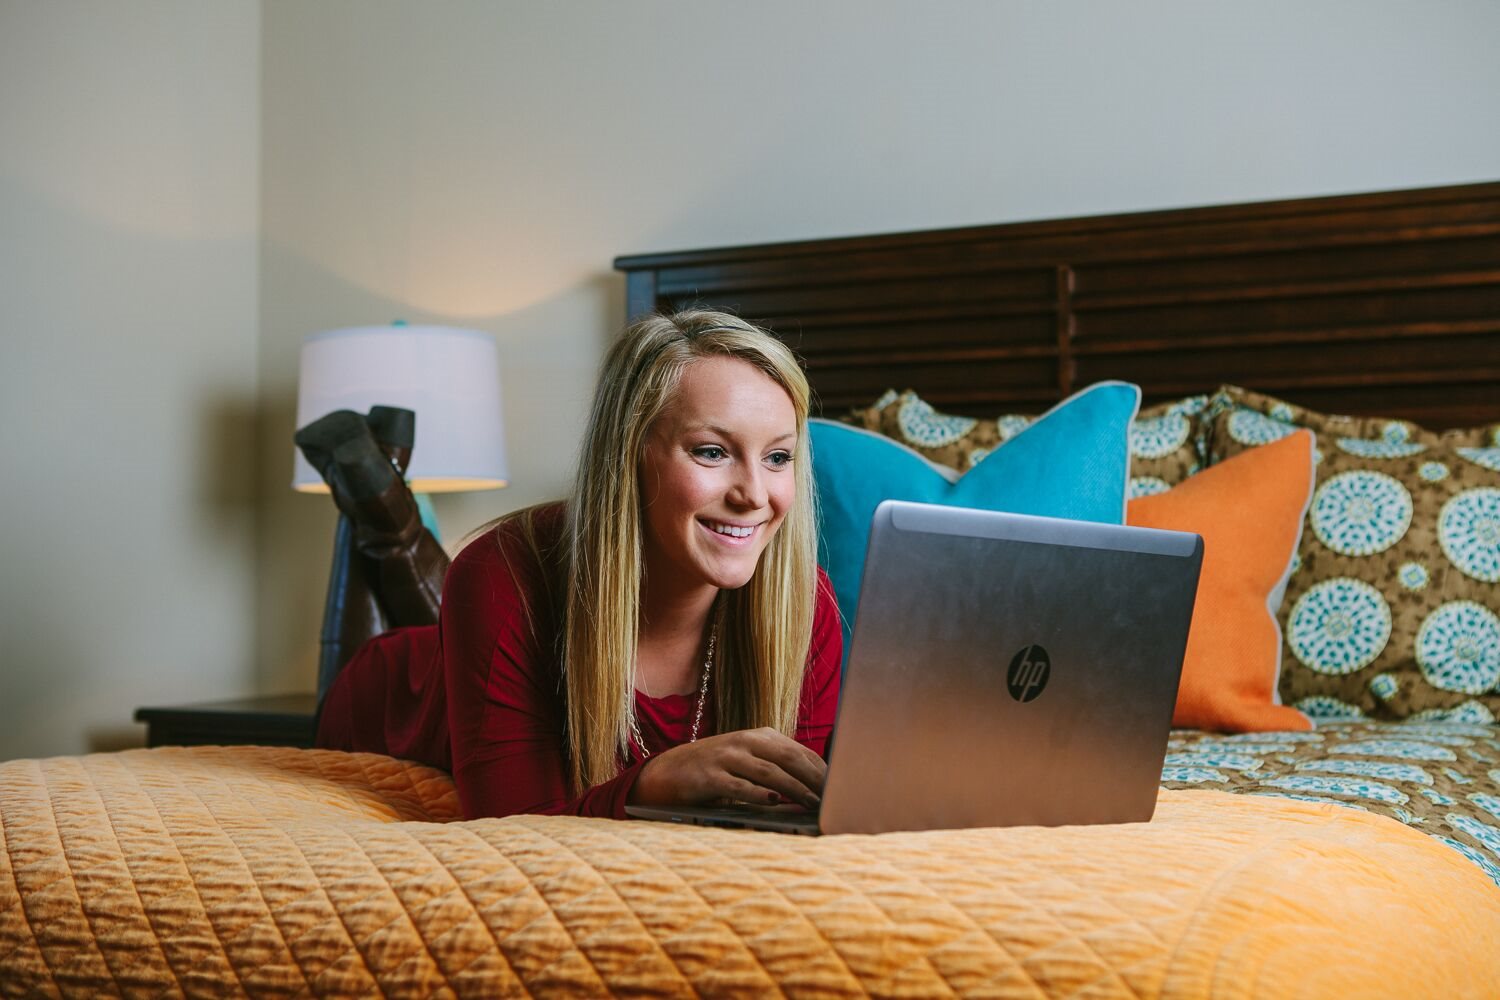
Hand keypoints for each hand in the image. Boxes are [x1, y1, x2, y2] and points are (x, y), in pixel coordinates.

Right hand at [629, 728, 825, 809]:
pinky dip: (757, 794)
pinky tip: (774, 802)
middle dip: (814, 778)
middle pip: (788, 758)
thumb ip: (776, 769)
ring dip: (794, 788)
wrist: (667, 772)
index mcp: (759, 736)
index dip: (822, 769)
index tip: (841, 786)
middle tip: (834, 797)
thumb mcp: (747, 762)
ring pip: (767, 772)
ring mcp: (725, 757)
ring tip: (813, 803)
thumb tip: (816, 790)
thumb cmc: (716, 771)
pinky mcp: (708, 777)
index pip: (799, 751)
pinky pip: (737, 785)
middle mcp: (744, 741)